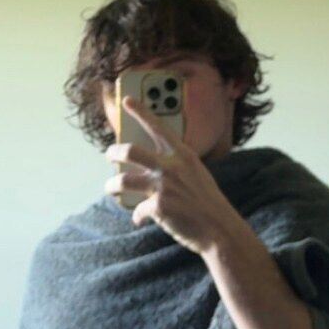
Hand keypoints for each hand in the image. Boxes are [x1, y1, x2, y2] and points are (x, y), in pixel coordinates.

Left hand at [104, 100, 242, 255]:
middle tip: (109, 154)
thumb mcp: (196, 174)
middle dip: (114, 152)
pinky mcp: (158, 207)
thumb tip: (148, 166)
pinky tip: (139, 219)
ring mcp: (164, 186)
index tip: (126, 100)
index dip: (140, 111)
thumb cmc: (207, 202)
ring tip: (110, 188)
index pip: (158, 127)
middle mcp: (171, 167)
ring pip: (123, 181)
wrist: (219, 228)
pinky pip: (137, 210)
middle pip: (130, 151)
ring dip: (112, 185)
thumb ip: (176, 166)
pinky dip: (137, 215)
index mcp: (183, 155)